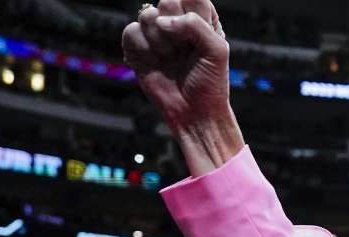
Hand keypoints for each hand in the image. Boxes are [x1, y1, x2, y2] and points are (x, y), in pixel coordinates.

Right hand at [122, 0, 229, 133]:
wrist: (194, 113)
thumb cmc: (210, 82)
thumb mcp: (217, 50)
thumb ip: (195, 25)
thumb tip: (161, 21)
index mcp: (201, 18)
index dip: (191, 13)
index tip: (197, 38)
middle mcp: (177, 21)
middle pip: (167, 1)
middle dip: (177, 30)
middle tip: (186, 52)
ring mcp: (155, 33)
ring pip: (147, 16)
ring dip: (162, 44)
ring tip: (173, 61)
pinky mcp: (136, 46)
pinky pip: (131, 32)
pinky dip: (145, 51)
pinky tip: (157, 65)